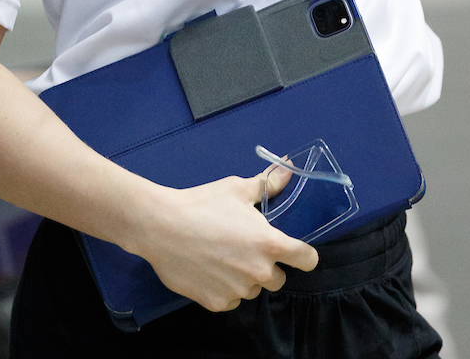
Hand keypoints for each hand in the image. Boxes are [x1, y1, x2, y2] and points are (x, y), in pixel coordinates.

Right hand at [133, 167, 317, 311]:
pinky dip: (225, 289)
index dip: (305, 255)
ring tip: (223, 256)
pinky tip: (210, 269)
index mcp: (269, 244)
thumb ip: (267, 184)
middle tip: (246, 247)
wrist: (162, 226)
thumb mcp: (237, 189)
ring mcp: (238, 291)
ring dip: (245, 277)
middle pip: (279, 278)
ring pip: (253, 289)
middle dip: (268, 265)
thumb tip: (287, 166)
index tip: (297, 252)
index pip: (307, 260)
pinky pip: (231, 300)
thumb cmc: (203, 204)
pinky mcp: (217, 304)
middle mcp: (258, 272)